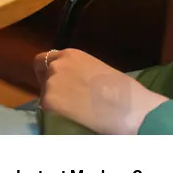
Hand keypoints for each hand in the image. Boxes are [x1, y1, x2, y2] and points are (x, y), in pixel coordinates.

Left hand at [34, 49, 167, 134]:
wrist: (131, 108)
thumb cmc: (125, 92)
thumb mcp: (98, 71)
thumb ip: (80, 72)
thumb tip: (76, 82)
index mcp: (71, 54)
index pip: (46, 59)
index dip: (49, 71)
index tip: (57, 83)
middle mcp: (57, 64)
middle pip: (42, 74)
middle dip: (48, 85)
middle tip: (62, 99)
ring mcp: (51, 82)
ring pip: (44, 92)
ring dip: (54, 101)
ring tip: (73, 111)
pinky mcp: (49, 101)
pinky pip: (46, 109)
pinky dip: (55, 114)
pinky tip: (71, 119)